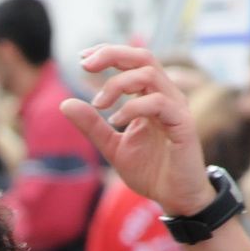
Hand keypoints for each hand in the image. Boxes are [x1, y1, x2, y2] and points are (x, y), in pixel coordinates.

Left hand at [62, 46, 212, 217]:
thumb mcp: (111, 146)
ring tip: (99, 105)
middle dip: (112, 55)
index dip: (108, 53)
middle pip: (143, 57)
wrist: (175, 198)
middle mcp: (165, 96)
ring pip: (150, 75)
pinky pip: (160, 103)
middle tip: (85, 66)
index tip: (81, 59)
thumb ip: (91, 126)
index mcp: (150, 97)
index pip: (132, 61)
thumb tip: (65, 103)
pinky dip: (133, 108)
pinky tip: (115, 121)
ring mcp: (176, 109)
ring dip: (118, 84)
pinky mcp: (184, 125)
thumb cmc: (150, 170)